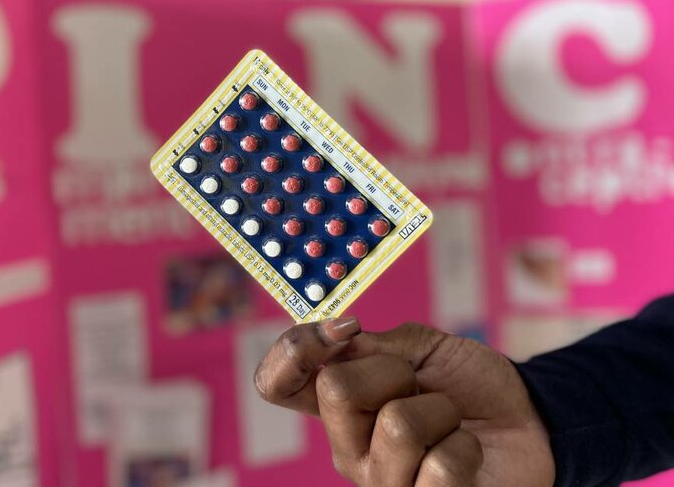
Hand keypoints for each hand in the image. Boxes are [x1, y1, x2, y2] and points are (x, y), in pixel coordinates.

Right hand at [254, 318, 554, 485]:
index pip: (275, 383)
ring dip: (440, 410)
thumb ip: (374, 344)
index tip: (342, 331)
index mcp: (337, 402)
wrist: (527, 421)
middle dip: (396, 371)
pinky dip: (464, 446)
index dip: (291, 351)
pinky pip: (438, 466)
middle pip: (336, 389)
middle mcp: (347, 445)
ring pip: (396, 425)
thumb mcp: (421, 347)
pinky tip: (465, 453)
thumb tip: (337, 334)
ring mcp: (380, 482)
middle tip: (421, 386)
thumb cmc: (469, 385)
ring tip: (449, 422)